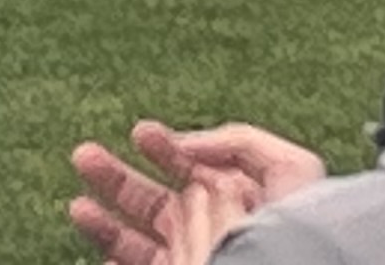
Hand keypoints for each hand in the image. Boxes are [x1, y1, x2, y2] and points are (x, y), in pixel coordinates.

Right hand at [70, 122, 323, 264]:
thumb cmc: (306, 232)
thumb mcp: (289, 169)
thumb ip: (238, 142)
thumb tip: (185, 144)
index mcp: (233, 203)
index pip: (188, 171)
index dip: (163, 148)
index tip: (140, 132)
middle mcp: (208, 234)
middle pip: (151, 203)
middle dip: (115, 178)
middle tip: (83, 155)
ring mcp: (194, 259)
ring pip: (136, 243)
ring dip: (105, 223)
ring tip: (78, 206)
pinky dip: (116, 260)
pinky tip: (102, 252)